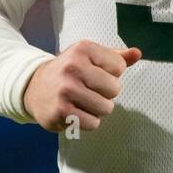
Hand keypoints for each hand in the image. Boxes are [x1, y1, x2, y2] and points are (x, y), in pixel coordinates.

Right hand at [23, 40, 141, 132]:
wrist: (34, 87)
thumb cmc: (70, 72)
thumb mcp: (90, 58)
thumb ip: (116, 56)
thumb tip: (137, 53)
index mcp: (83, 49)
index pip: (119, 67)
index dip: (110, 74)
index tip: (94, 74)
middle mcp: (73, 67)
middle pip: (115, 89)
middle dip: (106, 94)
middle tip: (88, 90)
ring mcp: (66, 90)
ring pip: (106, 108)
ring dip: (97, 109)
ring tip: (82, 102)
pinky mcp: (61, 111)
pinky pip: (93, 123)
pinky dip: (88, 121)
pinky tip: (75, 112)